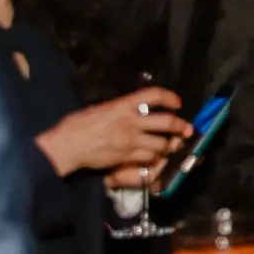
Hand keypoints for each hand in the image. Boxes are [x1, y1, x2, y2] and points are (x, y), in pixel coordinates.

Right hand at [36, 88, 190, 178]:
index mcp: (123, 105)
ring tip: (171, 146)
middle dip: (181, 126)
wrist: (66, 146)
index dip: (170, 97)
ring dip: (169, 146)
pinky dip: (155, 159)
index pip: (154, 95)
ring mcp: (130, 141)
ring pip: (161, 144)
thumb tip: (133, 108)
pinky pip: (149, 158)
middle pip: (167, 122)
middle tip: (187, 129)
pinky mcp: (126, 157)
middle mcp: (131, 121)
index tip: (177, 103)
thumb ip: (120, 108)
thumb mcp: (101, 108)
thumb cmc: (77, 124)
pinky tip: (155, 158)